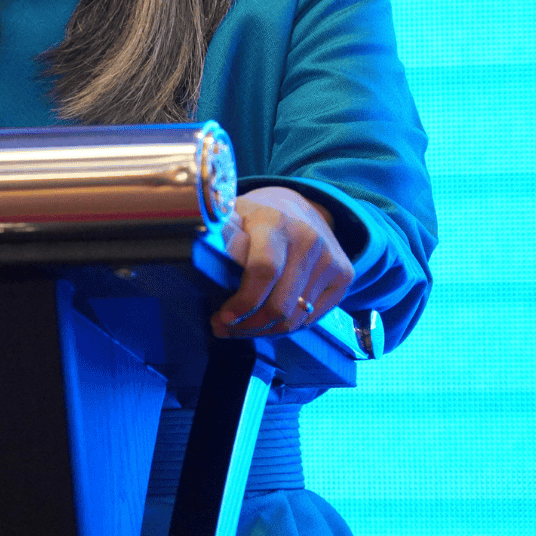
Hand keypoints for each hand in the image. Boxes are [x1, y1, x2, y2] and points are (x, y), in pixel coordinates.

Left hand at [210, 187, 351, 337]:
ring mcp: (330, 258)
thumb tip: (190, 260)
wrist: (301, 205)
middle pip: (280, 304)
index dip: (243, 302)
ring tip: (240, 329)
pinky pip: (312, 318)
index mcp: (274, 222)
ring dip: (264, 331)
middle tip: (223, 329)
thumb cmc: (256, 217)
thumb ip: (217, 239)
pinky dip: (286, 327)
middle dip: (248, 326)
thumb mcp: (232, 216)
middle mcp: (307, 240)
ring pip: (295, 318)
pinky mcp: (344, 275)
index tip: (222, 318)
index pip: (263, 270)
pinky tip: (266, 323)